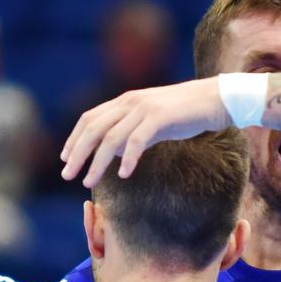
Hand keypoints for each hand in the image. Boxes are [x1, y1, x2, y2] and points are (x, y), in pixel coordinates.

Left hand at [60, 78, 230, 187]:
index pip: (90, 119)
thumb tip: (115, 153)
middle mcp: (130, 102)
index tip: (66, 159)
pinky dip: (128, 158)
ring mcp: (144, 108)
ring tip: (88, 181)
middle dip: (77, 153)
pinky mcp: (160, 117)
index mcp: (125, 101)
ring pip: (111, 137)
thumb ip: (131, 134)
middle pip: (94, 128)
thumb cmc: (185, 114)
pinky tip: (122, 175)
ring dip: (97, 162)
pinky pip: (137, 140)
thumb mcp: (152, 122)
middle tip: (67, 176)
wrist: (214, 100)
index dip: (74, 139)